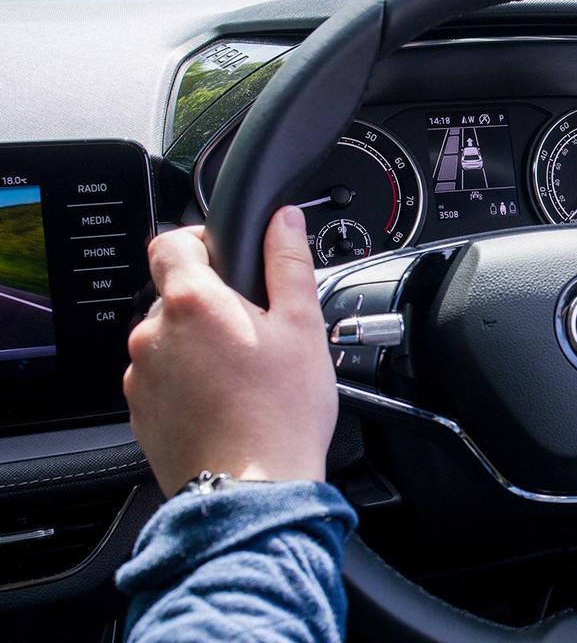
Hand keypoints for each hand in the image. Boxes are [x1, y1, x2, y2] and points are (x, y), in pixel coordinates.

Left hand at [123, 207, 336, 495]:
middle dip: (211, 305)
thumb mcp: (303, 326)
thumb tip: (282, 220)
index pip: (171, 241)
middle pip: (175, 296)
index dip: (201, 242)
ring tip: (245, 376)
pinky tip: (226, 403)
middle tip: (257, 333)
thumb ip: (289, 263)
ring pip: (169, 340)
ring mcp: (141, 375)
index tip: (230, 261)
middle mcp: (152, 333)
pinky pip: (162, 379)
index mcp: (191, 301)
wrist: (253, 489)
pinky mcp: (140, 412)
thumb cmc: (282, 412)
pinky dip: (188, 382)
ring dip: (199, 346)